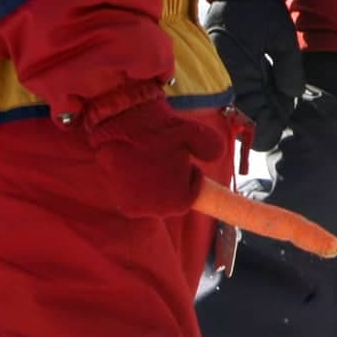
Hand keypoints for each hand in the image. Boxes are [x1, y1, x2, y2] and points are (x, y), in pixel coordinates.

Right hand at [87, 96, 226, 217]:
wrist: (118, 126)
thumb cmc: (158, 130)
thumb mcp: (194, 133)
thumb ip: (211, 146)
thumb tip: (218, 156)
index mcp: (178, 201)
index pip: (191, 195)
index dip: (191, 177)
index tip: (187, 162)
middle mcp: (157, 210)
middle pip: (172, 199)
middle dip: (174, 182)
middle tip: (170, 160)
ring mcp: (136, 208)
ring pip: (154, 198)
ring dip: (157, 184)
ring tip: (152, 161)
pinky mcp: (120, 203)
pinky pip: (137, 197)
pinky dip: (140, 185)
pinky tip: (138, 166)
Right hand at [204, 0, 305, 151]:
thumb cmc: (258, 10)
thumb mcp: (281, 35)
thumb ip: (289, 66)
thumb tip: (292, 95)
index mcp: (239, 75)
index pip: (255, 116)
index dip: (270, 128)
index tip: (283, 126)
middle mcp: (228, 81)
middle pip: (250, 115)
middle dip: (270, 116)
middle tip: (286, 106)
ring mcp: (226, 77)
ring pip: (247, 106)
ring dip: (265, 106)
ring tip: (282, 95)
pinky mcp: (228, 71)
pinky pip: (243, 93)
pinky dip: (258, 95)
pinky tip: (272, 87)